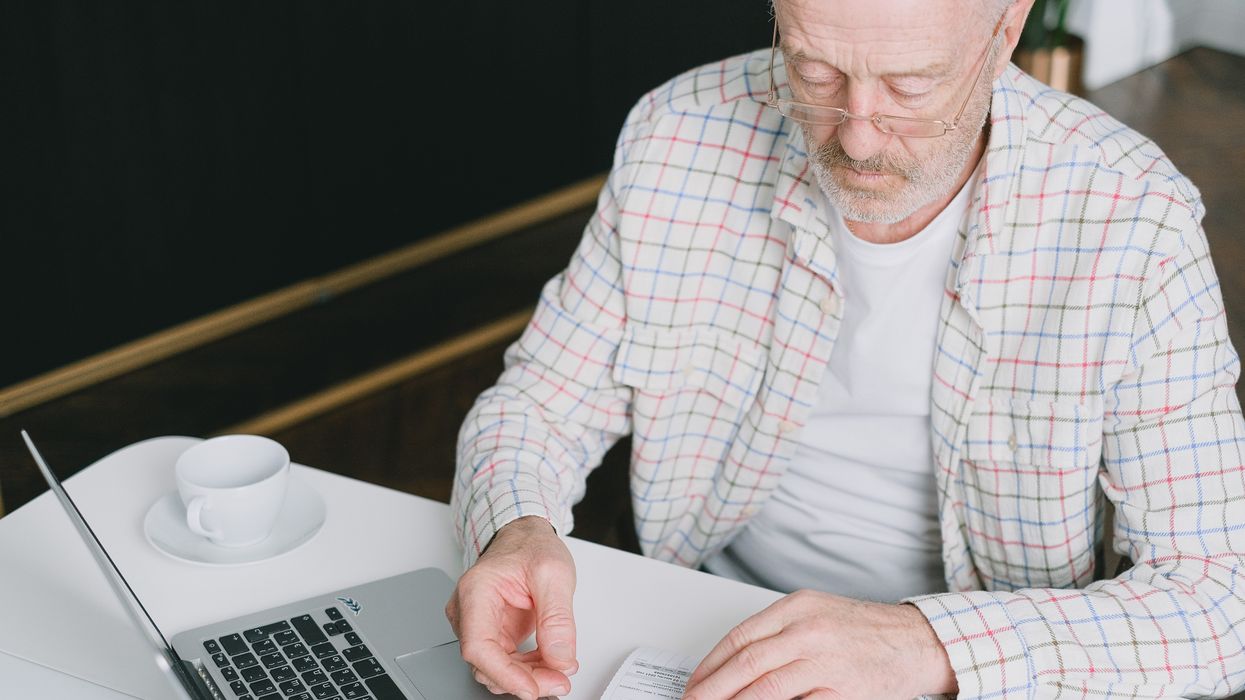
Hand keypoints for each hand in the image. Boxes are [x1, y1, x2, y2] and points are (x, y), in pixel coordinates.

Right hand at [446, 516, 577, 699]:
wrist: (526, 536)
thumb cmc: (531, 546)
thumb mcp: (554, 574)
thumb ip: (557, 618)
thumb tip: (560, 657)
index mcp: (475, 590)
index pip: (478, 646)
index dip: (504, 674)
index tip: (531, 688)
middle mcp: (469, 610)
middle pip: (486, 662)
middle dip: (524, 678)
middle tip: (559, 680)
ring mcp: (479, 624)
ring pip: (496, 667)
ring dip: (528, 676)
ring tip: (559, 671)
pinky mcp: (493, 633)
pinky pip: (506, 662)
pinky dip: (529, 668)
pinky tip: (550, 664)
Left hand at [682, 590, 955, 699]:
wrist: (918, 640)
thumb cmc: (866, 629)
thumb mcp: (817, 614)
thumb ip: (779, 633)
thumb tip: (737, 663)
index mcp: (797, 607)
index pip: (740, 637)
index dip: (711, 664)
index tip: (694, 683)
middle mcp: (809, 630)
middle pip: (747, 662)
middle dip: (712, 688)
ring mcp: (826, 661)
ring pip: (767, 687)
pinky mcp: (844, 690)